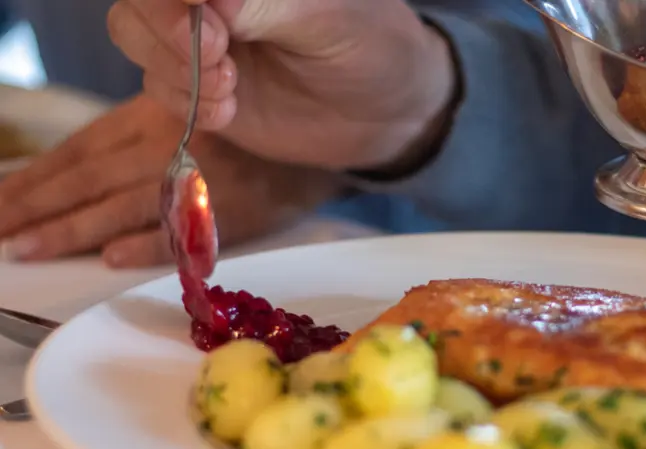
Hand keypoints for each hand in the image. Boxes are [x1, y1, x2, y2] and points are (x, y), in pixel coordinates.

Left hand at [0, 95, 339, 267]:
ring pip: (126, 204)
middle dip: (38, 207)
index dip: (37, 178)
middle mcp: (171, 143)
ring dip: (73, 229)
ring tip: (29, 248)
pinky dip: (151, 244)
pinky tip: (115, 258)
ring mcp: (202, 179)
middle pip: (92, 178)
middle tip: (0, 233)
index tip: (0, 201)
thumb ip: (133, 137)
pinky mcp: (235, 211)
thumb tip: (67, 172)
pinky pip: (190, 229)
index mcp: (153, 116)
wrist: (319, 141)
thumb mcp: (184, 114)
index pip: (82, 149)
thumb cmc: (245, 133)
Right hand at [106, 0, 457, 172]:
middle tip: (218, 57)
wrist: (387, 115)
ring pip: (132, 33)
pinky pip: (156, 85)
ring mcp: (196, 35)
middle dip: (166, 29)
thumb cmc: (371, 46)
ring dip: (172, 67)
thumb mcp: (326, 17)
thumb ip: (263, 4)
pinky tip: (229, 111)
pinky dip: (184, 102)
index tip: (210, 21)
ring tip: (229, 89)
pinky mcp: (196, 85)